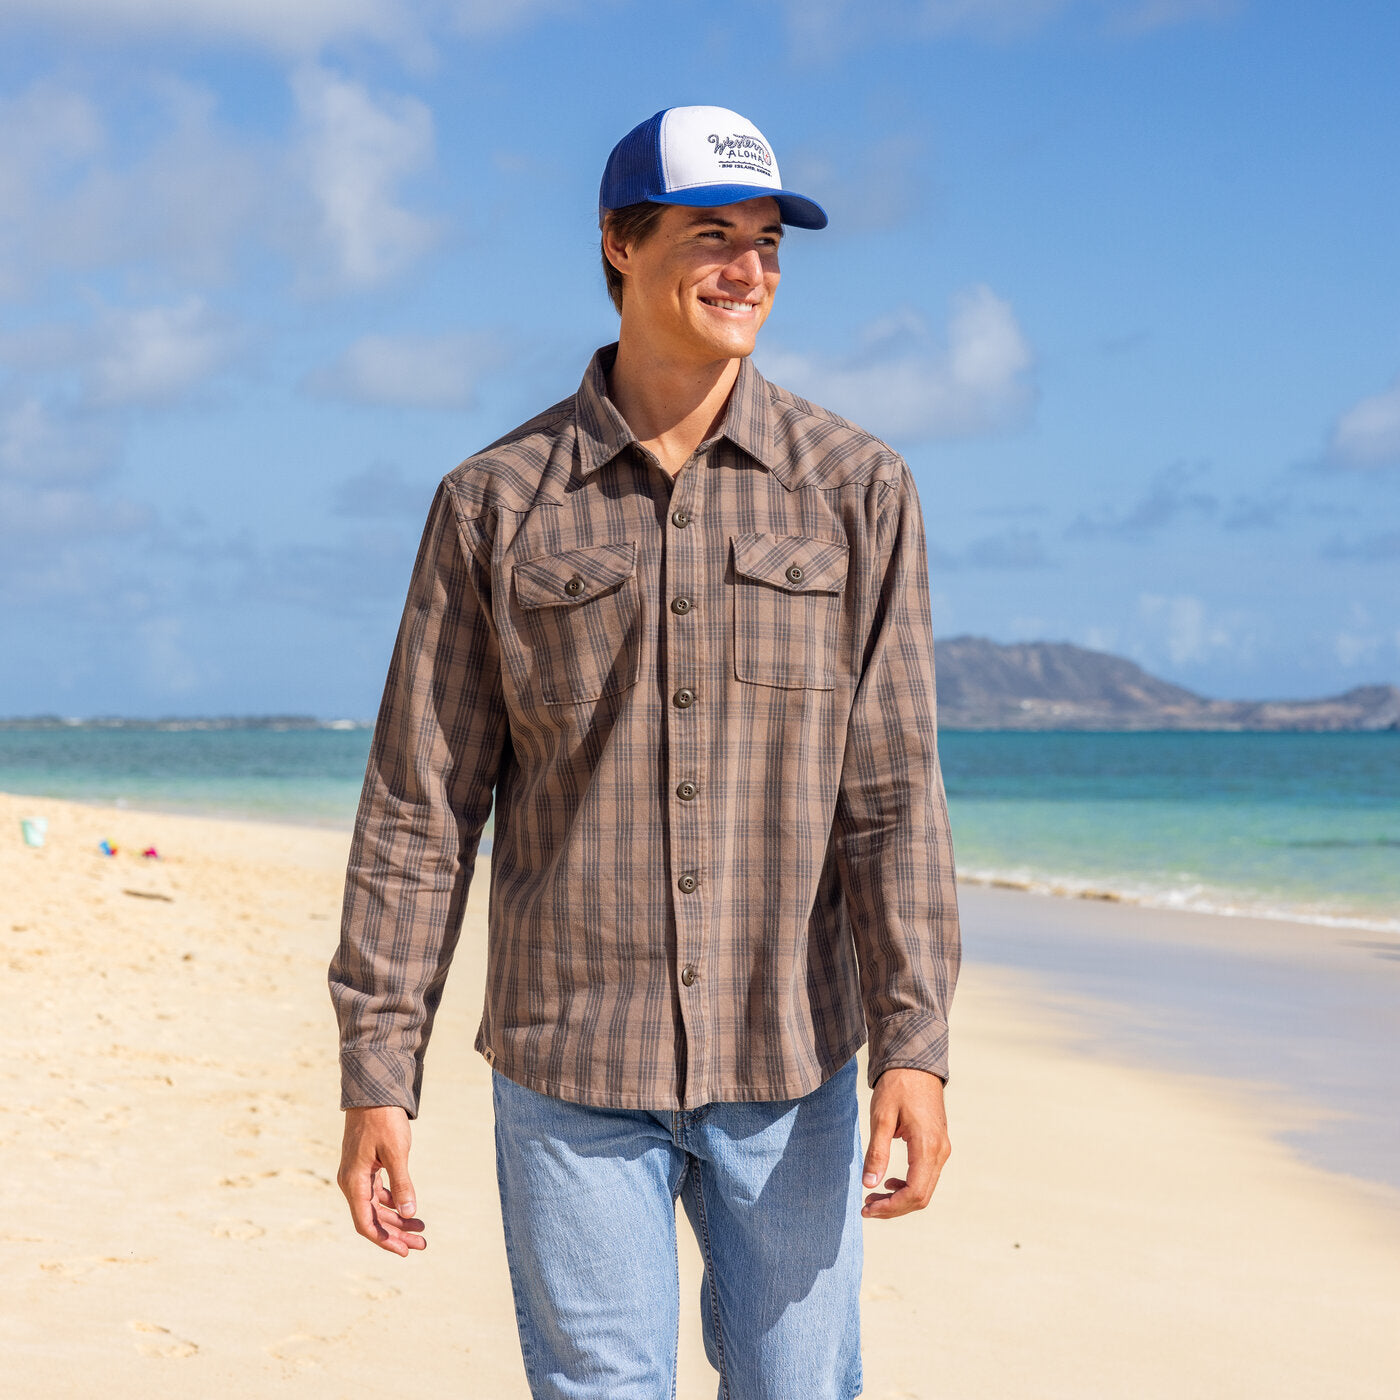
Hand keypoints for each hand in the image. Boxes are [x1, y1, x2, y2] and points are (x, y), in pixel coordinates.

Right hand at [336, 1105, 425, 1255]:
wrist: (373, 1091)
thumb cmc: (384, 1120)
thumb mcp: (396, 1152)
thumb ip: (403, 1184)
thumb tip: (410, 1214)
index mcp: (354, 1181)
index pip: (366, 1223)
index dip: (385, 1241)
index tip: (405, 1252)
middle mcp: (351, 1181)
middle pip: (373, 1218)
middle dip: (396, 1233)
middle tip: (422, 1244)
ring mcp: (358, 1174)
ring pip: (376, 1206)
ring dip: (396, 1219)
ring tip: (420, 1229)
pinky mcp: (365, 1166)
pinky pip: (377, 1192)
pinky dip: (393, 1202)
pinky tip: (408, 1209)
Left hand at [861, 1067, 950, 1219]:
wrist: (916, 1063)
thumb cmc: (897, 1086)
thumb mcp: (881, 1117)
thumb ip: (877, 1152)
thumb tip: (869, 1185)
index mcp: (927, 1146)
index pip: (914, 1193)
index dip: (891, 1208)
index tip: (867, 1208)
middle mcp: (940, 1152)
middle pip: (921, 1197)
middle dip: (893, 1208)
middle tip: (866, 1207)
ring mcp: (942, 1149)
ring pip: (925, 1189)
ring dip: (900, 1199)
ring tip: (873, 1196)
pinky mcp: (938, 1145)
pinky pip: (926, 1176)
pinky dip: (908, 1186)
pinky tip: (889, 1182)